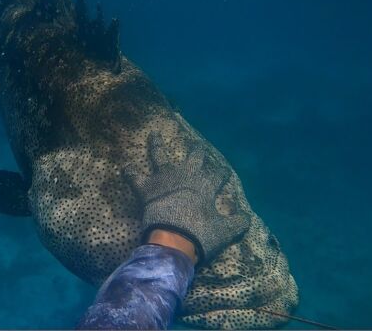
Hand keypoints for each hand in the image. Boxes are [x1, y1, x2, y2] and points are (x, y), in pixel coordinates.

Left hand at [124, 132, 249, 263]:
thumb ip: (237, 223)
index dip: (222, 173)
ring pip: (159, 156)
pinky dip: (129, 172)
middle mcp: (185, 175)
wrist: (172, 238)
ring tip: (154, 134)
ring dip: (156, 144)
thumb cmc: (200, 235)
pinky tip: (124, 166)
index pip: (218, 174)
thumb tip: (247, 218)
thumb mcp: (225, 231)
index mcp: (206, 185)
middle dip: (198, 151)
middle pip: (194, 157)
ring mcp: (163, 179)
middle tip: (198, 146)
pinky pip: (134, 177)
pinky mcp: (145, 188)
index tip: (224, 172)